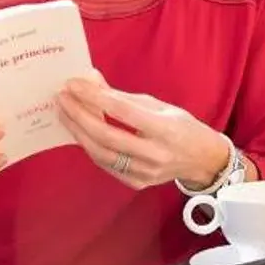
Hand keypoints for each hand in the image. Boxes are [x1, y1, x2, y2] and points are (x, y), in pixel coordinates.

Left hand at [55, 74, 233, 190]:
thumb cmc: (181, 127)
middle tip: (62, 99)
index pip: (122, 111)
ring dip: (78, 132)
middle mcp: (155, 154)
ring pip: (101, 153)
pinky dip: (90, 146)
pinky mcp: (137, 183)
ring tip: (65, 113)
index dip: (94, 97)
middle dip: (79, 115)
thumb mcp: (159, 106)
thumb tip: (91, 81)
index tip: (73, 85)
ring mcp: (145, 172)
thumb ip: (124, 97)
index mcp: (165, 129)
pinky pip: (106, 164)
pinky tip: (80, 132)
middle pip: (107, 136)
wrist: (202, 160)